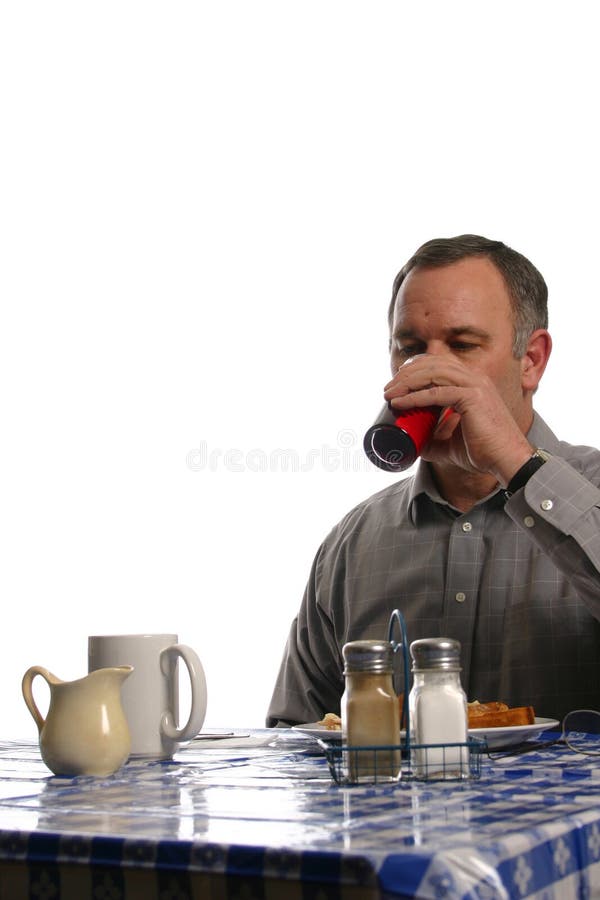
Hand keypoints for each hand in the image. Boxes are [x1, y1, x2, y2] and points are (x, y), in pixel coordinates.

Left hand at [383, 355, 533, 485]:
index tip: (395, 385)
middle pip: (432, 364)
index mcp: (471, 382)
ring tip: (389, 394)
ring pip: (432, 374)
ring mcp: (475, 385)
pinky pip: (436, 393)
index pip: (438, 364)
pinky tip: (400, 403)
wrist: (507, 461)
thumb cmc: (484, 452)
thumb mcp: (452, 443)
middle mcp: (474, 378)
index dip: (414, 370)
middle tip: (387, 390)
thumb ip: (435, 439)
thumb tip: (413, 445)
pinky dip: (415, 397)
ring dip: (407, 383)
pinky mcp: (473, 397)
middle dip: (406, 374)